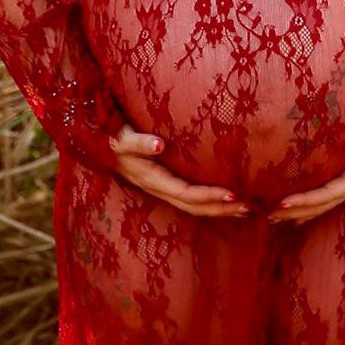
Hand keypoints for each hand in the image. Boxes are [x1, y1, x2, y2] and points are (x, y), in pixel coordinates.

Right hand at [109, 124, 248, 217]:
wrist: (95, 140)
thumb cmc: (111, 136)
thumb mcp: (122, 138)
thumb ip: (138, 142)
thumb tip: (158, 145)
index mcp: (152, 179)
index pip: (186, 194)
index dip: (209, 197)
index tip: (234, 195)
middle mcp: (157, 187)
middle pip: (192, 206)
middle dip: (220, 209)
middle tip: (249, 207)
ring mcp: (159, 187)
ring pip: (191, 204)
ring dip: (216, 208)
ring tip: (243, 208)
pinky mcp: (162, 182)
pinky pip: (187, 196)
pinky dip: (207, 199)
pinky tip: (223, 198)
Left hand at [268, 115, 344, 224]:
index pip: (328, 193)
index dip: (305, 200)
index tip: (282, 203)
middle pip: (321, 204)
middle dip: (295, 211)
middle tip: (267, 216)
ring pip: (323, 204)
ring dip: (299, 212)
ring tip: (273, 218)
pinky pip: (328, 198)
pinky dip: (311, 207)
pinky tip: (297, 215)